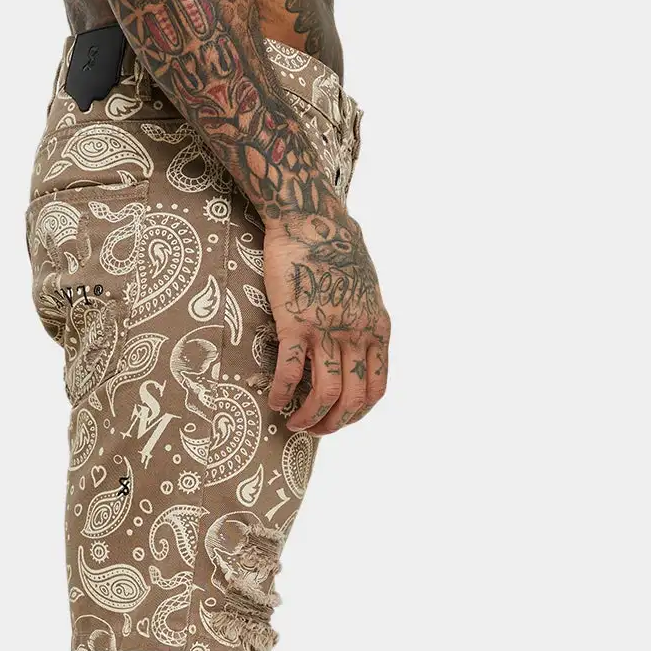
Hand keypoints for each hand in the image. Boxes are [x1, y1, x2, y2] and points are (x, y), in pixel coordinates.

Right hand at [263, 203, 390, 434]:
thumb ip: (364, 321)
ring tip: (293, 423)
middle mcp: (357, 334)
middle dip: (333, 424)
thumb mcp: (365, 290)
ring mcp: (328, 330)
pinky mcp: (297, 324)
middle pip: (353, 400)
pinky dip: (282, 394)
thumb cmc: (335, 250)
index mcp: (377, 329)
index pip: (376, 389)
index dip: (358, 414)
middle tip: (314, 430)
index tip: (339, 419)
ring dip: (308, 418)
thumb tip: (359, 343)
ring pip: (326, 394)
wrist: (311, 220)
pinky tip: (273, 400)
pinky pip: (292, 372)